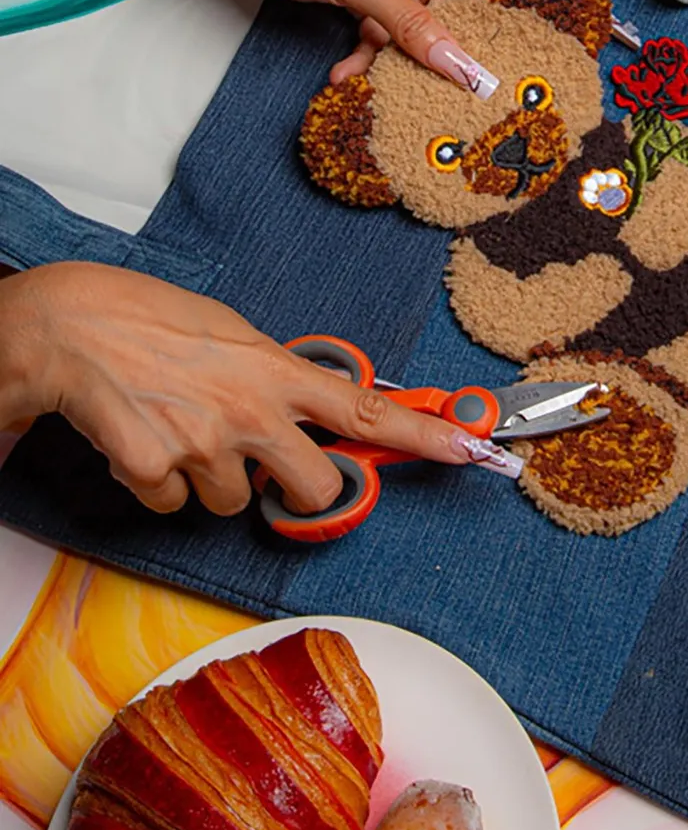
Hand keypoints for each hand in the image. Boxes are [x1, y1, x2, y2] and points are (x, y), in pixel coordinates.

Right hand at [0, 263, 488, 515]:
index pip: (366, 412)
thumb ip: (279, 380)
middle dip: (295, 489)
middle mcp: (251, 410)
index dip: (425, 437)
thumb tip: (315, 416)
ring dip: (210, 478)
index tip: (472, 450)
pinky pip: (175, 507)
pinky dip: (160, 484)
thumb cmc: (154, 323)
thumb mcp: (236, 337)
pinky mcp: (155, 471)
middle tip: (262, 460)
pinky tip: (143, 438)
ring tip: (179, 425)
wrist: (73, 326)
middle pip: (314, 488)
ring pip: (232, 503)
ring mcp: (204, 444)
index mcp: (277, 372)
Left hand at [233, 0, 509, 84]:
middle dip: (454, 51)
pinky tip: (346, 74)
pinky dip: (368, 57)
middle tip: (460, 91)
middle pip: (462, 13)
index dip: (519, 9)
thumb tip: (458, 64)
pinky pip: (385, 37)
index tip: (532, 53)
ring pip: (420, 34)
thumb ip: (411, 26)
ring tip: (384, 87)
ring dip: (399, 61)